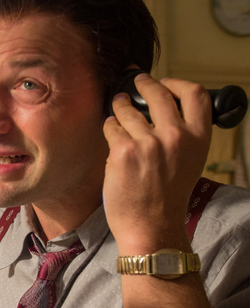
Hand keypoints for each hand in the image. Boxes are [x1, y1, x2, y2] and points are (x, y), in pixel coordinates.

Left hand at [103, 73, 211, 253]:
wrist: (151, 226)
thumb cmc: (167, 198)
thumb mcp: (188, 162)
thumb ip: (181, 136)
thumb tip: (162, 111)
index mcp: (198, 138)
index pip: (196, 94)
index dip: (176, 82)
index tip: (163, 82)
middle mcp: (175, 137)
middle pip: (158, 94)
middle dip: (142, 83)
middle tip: (134, 81)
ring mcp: (148, 143)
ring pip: (128, 110)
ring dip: (120, 105)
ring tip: (117, 107)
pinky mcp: (123, 152)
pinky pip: (111, 127)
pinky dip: (109, 126)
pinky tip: (109, 129)